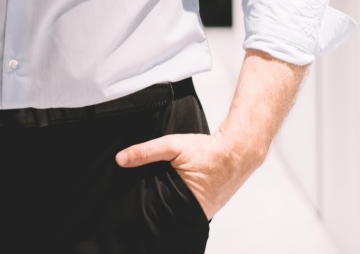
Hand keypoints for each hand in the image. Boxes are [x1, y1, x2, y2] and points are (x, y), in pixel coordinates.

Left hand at [115, 130, 262, 219]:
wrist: (238, 149)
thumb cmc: (208, 150)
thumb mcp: (172, 146)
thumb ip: (146, 152)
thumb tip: (121, 159)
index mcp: (185, 204)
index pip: (157, 210)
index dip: (145, 203)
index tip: (133, 196)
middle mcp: (196, 213)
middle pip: (168, 210)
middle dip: (157, 200)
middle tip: (148, 187)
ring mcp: (206, 211)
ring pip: (180, 208)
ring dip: (171, 198)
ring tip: (164, 185)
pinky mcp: (211, 204)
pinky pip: (191, 204)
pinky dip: (183, 195)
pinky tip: (179, 185)